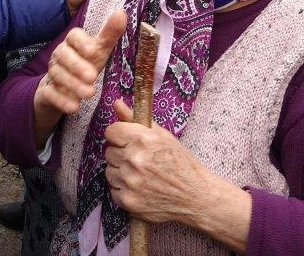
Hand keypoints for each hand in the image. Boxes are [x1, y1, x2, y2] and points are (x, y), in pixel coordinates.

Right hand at [32, 11, 127, 147]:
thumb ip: (109, 34)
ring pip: (58, 75)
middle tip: (93, 77)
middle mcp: (59, 56)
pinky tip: (74, 107)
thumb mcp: (99, 51)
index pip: (73, 36)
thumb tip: (121, 12)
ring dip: (73, 85)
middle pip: (63, 56)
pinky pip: (50, 94)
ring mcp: (51, 74)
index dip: (82, 43)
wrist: (61, 89)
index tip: (93, 51)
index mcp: (72, 43)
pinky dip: (61, 100)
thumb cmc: (84, 65)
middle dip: (77, 66)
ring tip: (89, 94)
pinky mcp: (46, 91)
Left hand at [104, 100, 250, 250]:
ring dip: (121, 172)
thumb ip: (135, 118)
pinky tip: (141, 188)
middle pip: (109, 151)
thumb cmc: (179, 162)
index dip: (119, 136)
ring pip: (110, 171)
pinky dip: (124, 189)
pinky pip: (114, 189)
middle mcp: (134, 159)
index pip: (111, 132)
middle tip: (141, 161)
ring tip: (142, 175)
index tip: (128, 142)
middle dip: (122, 154)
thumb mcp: (161, 135)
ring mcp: (130, 181)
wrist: (194, 195)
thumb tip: (116, 103)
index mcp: (142, 139)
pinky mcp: (128, 200)